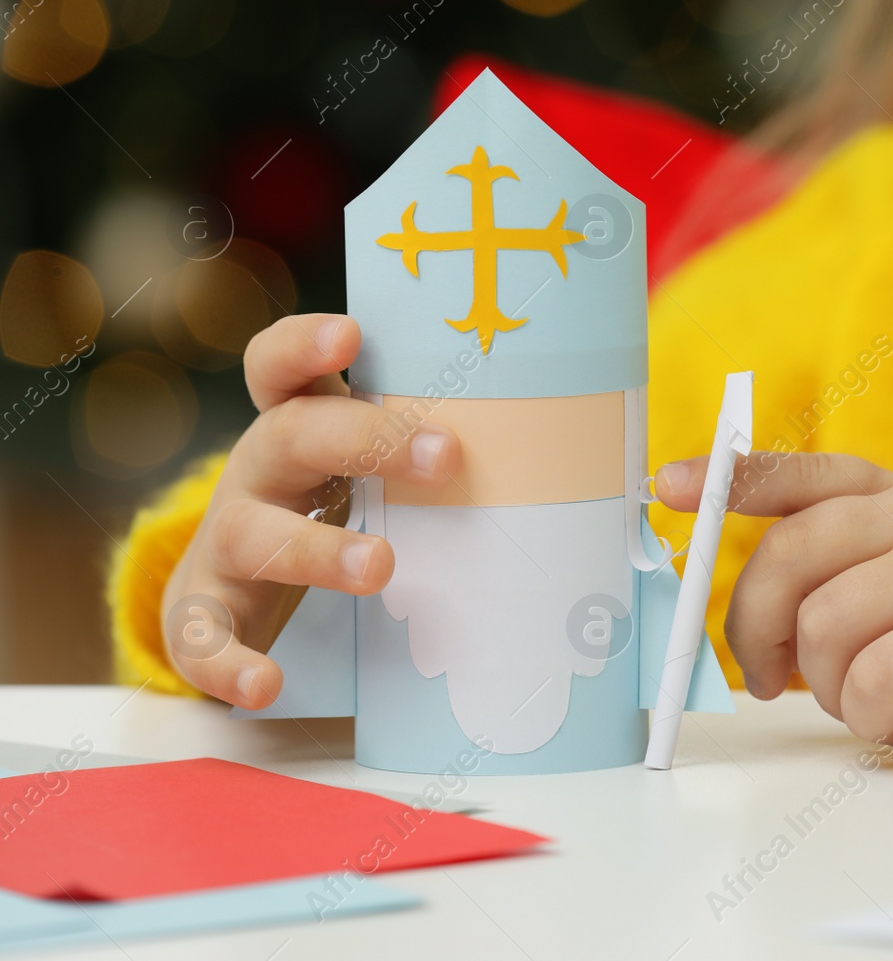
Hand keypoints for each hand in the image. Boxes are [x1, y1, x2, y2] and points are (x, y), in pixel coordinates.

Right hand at [160, 314, 460, 708]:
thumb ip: (432, 454)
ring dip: (318, 549)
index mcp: (297, 426)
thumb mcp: (367, 471)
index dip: (305, 345)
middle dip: (364, 439)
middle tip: (444, 456)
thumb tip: (564, 461)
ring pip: (252, 533)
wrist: (226, 591)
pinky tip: (267, 685)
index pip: (283, 370)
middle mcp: (255, 472)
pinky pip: (201, 636)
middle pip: (290, 436)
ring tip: (382, 566)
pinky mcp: (205, 611)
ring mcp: (223, 540)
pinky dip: (229, 662)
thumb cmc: (325, 510)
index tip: (350, 333)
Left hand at [655, 452, 892, 756]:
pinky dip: (869, 711)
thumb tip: (782, 619)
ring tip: (864, 707)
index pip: (808, 471)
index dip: (728, 477)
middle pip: (792, 554)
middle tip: (763, 679)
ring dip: (826, 685)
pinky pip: (878, 672)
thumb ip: (882, 562)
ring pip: (826, 623)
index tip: (665, 488)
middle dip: (753, 626)